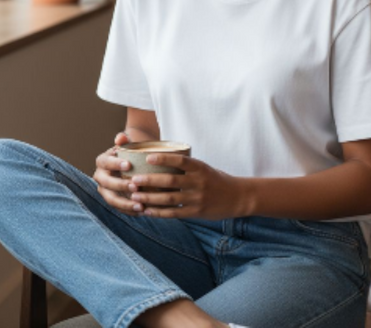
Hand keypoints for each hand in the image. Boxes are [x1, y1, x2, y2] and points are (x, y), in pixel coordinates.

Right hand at [92, 132, 139, 214]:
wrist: (134, 162)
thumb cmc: (131, 150)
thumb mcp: (128, 142)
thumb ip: (124, 139)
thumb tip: (121, 137)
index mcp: (102, 161)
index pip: (106, 162)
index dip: (116, 164)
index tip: (129, 165)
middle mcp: (100, 177)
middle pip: (107, 183)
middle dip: (120, 185)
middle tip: (136, 186)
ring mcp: (105, 191)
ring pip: (111, 199)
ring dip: (125, 204)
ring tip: (140, 205)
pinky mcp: (113, 201)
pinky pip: (119, 208)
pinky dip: (130, 211)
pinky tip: (142, 211)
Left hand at [125, 153, 249, 219]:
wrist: (237, 197)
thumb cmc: (216, 179)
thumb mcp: (204, 168)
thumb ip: (186, 167)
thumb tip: (160, 161)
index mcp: (200, 167)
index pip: (180, 160)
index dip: (163, 158)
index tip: (147, 157)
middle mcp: (198, 182)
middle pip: (170, 181)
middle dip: (150, 181)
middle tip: (133, 180)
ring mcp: (197, 198)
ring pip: (169, 199)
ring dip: (150, 198)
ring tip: (134, 196)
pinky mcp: (196, 212)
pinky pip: (174, 213)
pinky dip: (159, 212)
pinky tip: (146, 211)